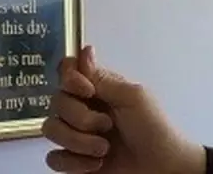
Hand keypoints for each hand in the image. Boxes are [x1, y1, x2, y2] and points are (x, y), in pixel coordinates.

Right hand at [42, 46, 205, 173]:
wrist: (162, 169)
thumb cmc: (155, 129)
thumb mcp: (134, 97)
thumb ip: (103, 79)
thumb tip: (85, 51)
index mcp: (96, 88)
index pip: (66, 71)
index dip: (70, 80)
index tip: (88, 92)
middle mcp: (82, 107)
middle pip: (56, 101)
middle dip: (81, 118)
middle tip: (107, 126)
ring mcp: (75, 134)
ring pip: (51, 129)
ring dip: (78, 142)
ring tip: (103, 150)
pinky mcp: (73, 160)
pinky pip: (53, 159)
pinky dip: (73, 163)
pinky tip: (95, 164)